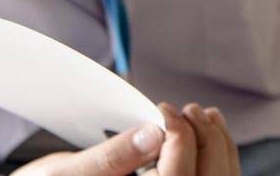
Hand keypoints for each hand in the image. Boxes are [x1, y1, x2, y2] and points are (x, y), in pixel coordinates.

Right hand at [11, 103, 238, 175]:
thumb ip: (109, 158)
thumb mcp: (62, 175)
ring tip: (202, 115)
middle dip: (205, 138)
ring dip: (217, 145)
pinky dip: (217, 158)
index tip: (165, 111)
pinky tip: (207, 133)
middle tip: (188, 109)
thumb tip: (152, 134)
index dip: (179, 139)